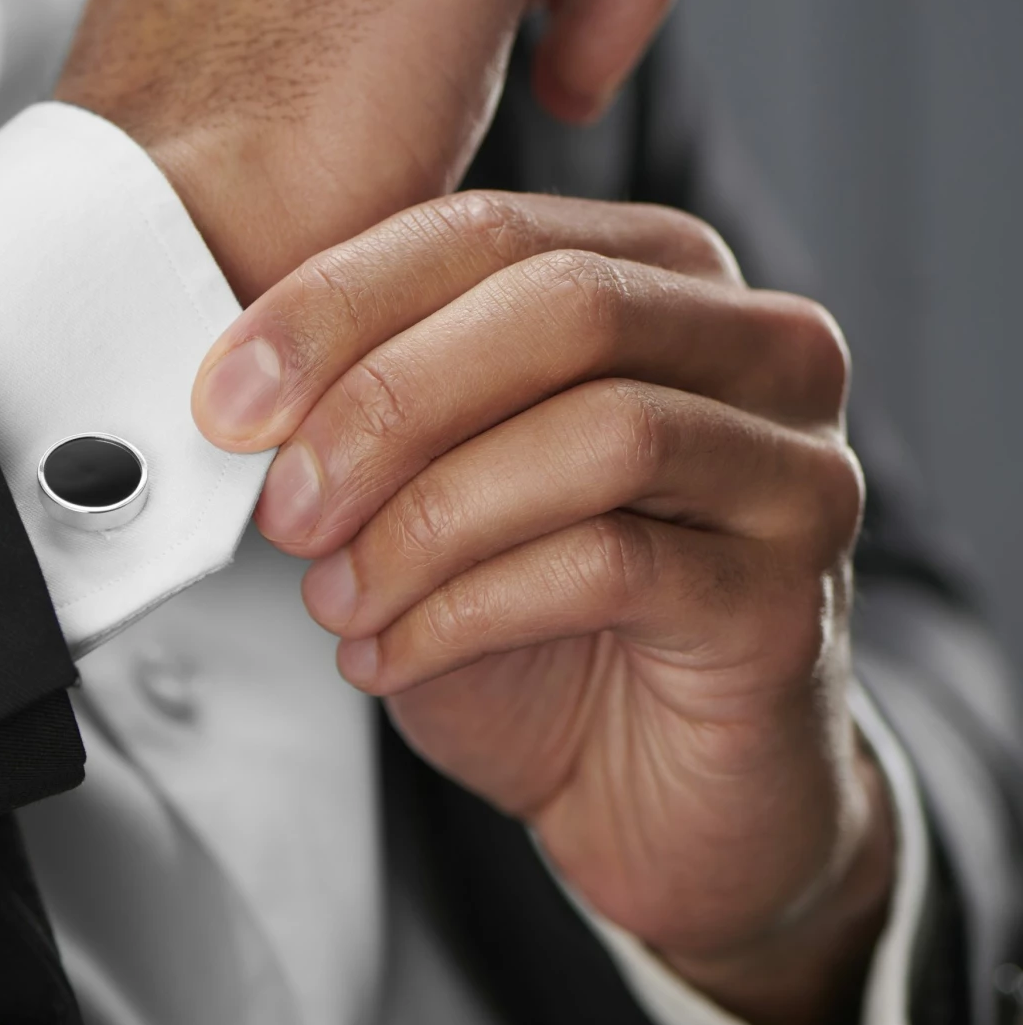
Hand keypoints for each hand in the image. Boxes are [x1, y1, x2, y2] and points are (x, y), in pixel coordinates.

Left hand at [191, 191, 893, 1024]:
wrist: (647, 791)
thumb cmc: (539, 623)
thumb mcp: (440, 484)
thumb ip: (379, 408)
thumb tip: (248, 387)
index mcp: (661, 278)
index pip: (491, 233)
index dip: (341, 304)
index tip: (228, 397)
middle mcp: (758, 349)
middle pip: (565, 306)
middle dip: (390, 403)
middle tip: (285, 504)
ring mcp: (796, 469)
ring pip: (603, 433)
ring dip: (427, 519)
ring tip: (334, 596)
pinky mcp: (790, 600)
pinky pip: (613, 566)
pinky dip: (467, 609)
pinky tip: (389, 655)